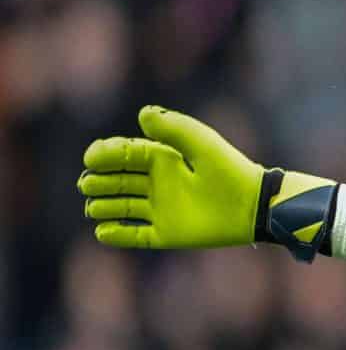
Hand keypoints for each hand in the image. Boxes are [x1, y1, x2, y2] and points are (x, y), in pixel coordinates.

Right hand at [78, 106, 265, 249]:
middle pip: (116, 181)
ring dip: (103, 207)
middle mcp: (158, 183)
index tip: (92, 158)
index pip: (123, 154)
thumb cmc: (230, 170)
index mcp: (163, 159)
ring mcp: (161, 209)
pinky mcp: (167, 234)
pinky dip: (117, 235)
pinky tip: (103, 232)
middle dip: (98, 181)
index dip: (105, 155)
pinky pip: (135, 236)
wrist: (254, 207)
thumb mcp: (202, 144)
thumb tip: (142, 113)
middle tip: (88, 184)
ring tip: (94, 207)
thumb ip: (174, 128)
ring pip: (121, 208)